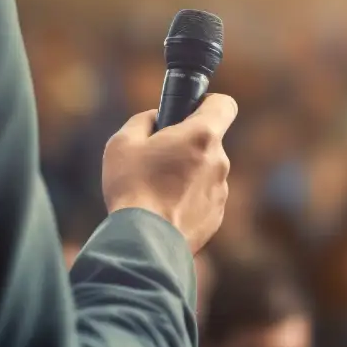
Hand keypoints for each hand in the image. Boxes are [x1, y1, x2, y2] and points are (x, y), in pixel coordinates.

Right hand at [102, 94, 236, 253]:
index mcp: (201, 136)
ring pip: (206, 171)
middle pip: (209, 141)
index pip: (224, 105)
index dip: (208, 103)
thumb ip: (143, 120)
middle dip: (187, 144)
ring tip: (156, 189)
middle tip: (157, 157)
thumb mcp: (122, 143)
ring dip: (187, 173)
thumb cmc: (132, 188)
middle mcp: (219, 161)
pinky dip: (188, 198)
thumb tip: (155, 119)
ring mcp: (221, 190)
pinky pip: (204, 197)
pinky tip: (164, 209)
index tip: (191, 111)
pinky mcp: (217, 215)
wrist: (144, 243)